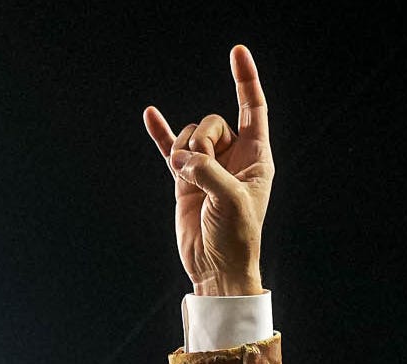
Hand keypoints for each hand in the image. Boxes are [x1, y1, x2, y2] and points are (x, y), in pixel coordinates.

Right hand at [141, 46, 272, 297]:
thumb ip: (208, 171)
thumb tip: (182, 159)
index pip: (253, 108)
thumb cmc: (235, 238)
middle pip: (213, 122)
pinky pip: (170, 148)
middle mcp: (233, 158)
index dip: (245, 80)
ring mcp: (207, 167)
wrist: (215, 268)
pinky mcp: (185, 179)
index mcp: (256, 158)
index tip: (236, 52)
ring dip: (184, 152)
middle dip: (202, 140)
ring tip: (188, 180)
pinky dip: (161, 133)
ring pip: (191, 136)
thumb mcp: (230, 201)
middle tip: (201, 170)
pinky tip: (150, 114)